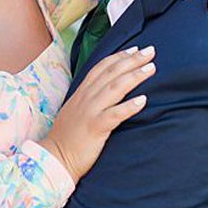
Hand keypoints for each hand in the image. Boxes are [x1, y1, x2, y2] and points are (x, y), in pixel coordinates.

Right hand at [41, 41, 153, 178]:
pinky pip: (115, 114)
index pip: (102, 67)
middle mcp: (86, 97)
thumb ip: (88, 98)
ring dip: (134, 76)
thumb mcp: (76, 110)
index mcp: (82, 92)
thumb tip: (104, 92)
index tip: (135, 49)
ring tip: (151, 68)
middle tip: (150, 51)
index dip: (119, 56)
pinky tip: (143, 100)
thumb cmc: (68, 137)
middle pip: (112, 72)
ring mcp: (91, 111)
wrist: (55, 157)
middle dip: (132, 60)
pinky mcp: (96, 127)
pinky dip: (129, 106)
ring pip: (115, 88)